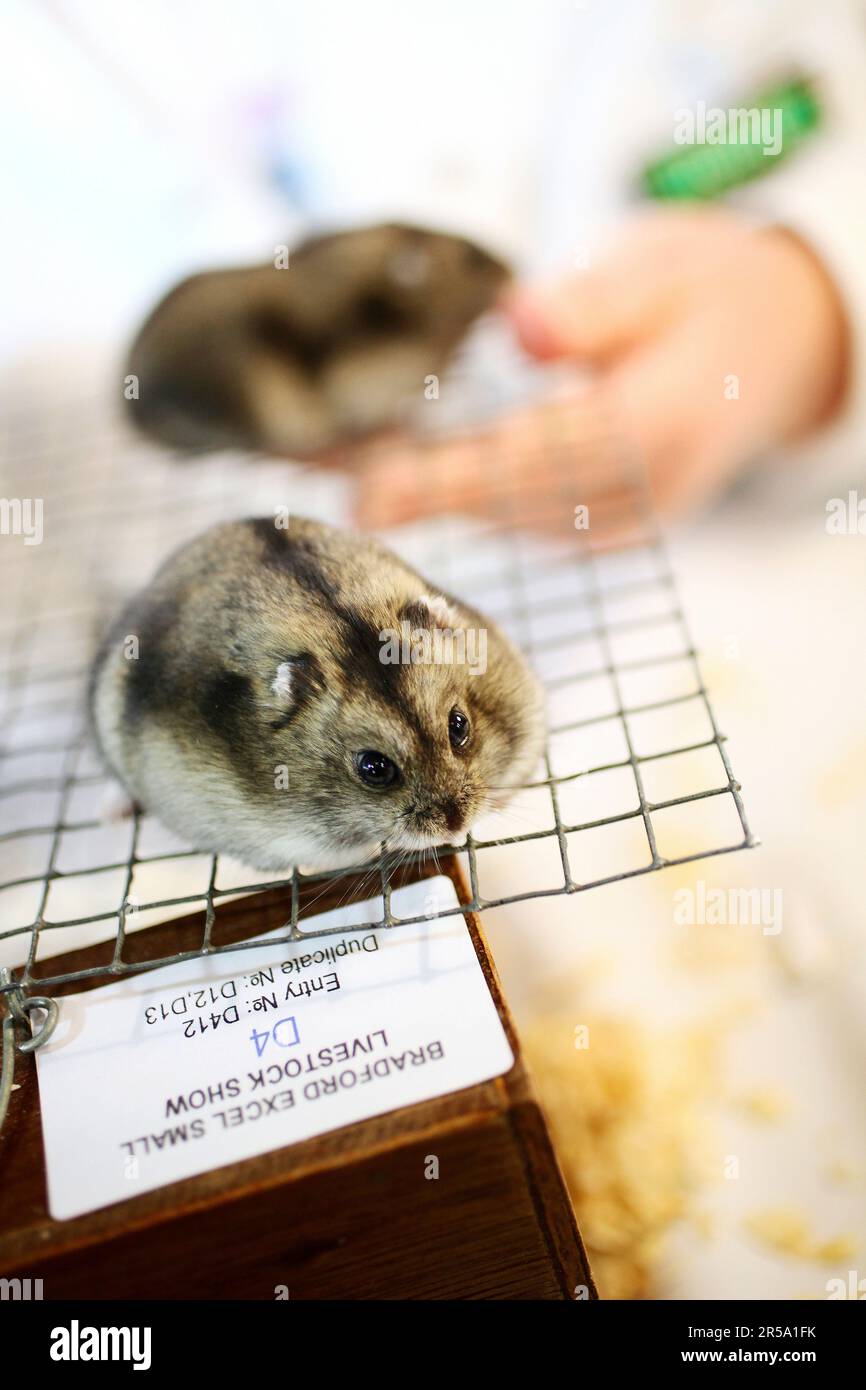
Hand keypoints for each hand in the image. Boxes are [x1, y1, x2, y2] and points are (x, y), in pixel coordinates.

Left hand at [353, 207, 848, 528]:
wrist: (775, 351)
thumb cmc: (714, 296)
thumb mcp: (666, 269)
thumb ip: (592, 304)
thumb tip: (519, 328)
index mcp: (664, 427)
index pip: (542, 461)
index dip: (449, 479)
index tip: (368, 492)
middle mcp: (638, 495)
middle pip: (503, 501)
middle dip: (401, 484)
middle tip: (301, 463)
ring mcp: (617, 521)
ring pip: (498, 513)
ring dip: (409, 488)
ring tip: (317, 459)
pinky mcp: (593, 523)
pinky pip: (509, 512)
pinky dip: (443, 489)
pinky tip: (377, 465)